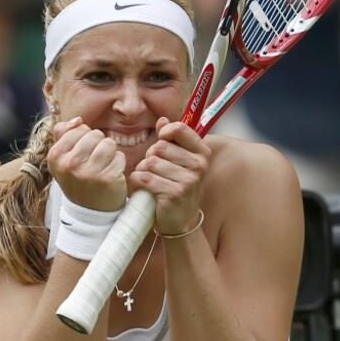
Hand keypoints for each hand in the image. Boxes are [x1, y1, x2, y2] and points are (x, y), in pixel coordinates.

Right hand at [48, 117, 126, 211]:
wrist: (90, 211)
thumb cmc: (78, 179)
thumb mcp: (63, 158)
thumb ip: (65, 134)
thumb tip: (78, 120)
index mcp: (55, 156)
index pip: (80, 129)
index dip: (87, 139)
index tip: (83, 155)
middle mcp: (69, 164)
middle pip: (96, 134)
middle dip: (99, 145)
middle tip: (95, 162)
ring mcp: (88, 172)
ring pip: (109, 143)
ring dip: (111, 153)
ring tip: (104, 166)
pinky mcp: (107, 178)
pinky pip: (120, 156)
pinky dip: (119, 163)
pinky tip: (111, 174)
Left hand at [130, 117, 211, 234]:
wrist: (181, 221)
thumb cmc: (177, 186)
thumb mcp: (180, 162)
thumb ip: (171, 139)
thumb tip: (162, 120)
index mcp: (202, 153)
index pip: (180, 129)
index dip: (165, 132)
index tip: (162, 141)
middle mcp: (198, 165)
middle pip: (159, 146)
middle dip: (150, 157)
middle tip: (156, 170)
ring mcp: (188, 180)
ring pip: (149, 162)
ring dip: (143, 170)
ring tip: (150, 180)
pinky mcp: (173, 193)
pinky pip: (144, 177)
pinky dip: (138, 182)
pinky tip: (144, 188)